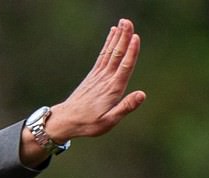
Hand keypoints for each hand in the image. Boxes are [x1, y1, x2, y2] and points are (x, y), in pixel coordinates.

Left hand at [30, 18, 146, 155]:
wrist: (66, 120)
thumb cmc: (89, 124)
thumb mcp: (109, 121)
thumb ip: (125, 107)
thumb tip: (142, 95)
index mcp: (113, 90)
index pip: (125, 67)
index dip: (131, 52)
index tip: (135, 37)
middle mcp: (106, 79)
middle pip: (117, 55)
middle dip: (124, 38)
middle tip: (128, 22)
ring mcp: (99, 75)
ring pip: (110, 52)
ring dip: (117, 36)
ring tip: (123, 22)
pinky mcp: (94, 75)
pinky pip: (103, 55)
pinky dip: (108, 43)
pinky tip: (112, 33)